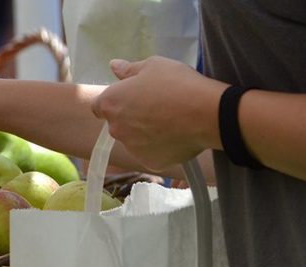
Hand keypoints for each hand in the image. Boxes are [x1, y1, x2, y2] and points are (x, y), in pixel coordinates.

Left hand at [91, 57, 226, 170]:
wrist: (205, 113)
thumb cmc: (176, 84)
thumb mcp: (153, 66)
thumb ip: (129, 69)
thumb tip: (113, 65)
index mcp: (110, 103)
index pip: (99, 106)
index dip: (114, 101)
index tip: (131, 98)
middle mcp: (115, 128)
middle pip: (117, 124)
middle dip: (131, 117)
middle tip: (156, 107)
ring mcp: (132, 148)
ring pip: (134, 140)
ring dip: (144, 134)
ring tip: (169, 122)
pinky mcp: (149, 162)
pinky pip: (151, 153)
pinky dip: (159, 147)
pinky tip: (176, 136)